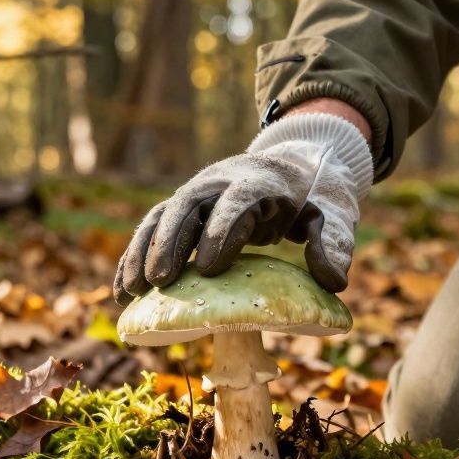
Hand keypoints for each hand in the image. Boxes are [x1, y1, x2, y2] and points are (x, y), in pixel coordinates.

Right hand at [114, 112, 372, 304]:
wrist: (294, 166)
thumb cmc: (314, 197)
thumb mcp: (334, 215)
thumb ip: (335, 244)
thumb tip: (334, 282)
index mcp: (260, 182)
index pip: (237, 201)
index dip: (221, 230)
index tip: (210, 266)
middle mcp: (221, 182)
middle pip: (188, 206)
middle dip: (171, 242)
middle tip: (160, 280)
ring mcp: (198, 193)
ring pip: (162, 216)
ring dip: (143, 252)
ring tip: (131, 292)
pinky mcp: (183, 207)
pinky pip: (152, 229)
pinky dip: (135, 257)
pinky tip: (123, 291)